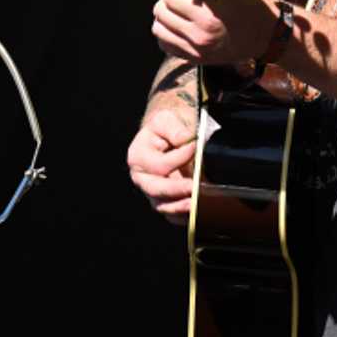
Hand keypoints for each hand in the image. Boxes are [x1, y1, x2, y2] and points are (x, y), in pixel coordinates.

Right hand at [126, 109, 197, 223]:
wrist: (168, 135)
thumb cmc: (165, 128)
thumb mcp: (166, 120)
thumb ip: (175, 129)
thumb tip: (187, 141)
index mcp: (138, 157)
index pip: (159, 164)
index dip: (179, 157)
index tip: (196, 147)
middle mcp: (142, 178)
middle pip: (156, 190)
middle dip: (176, 190)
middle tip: (194, 187)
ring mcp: (153, 193)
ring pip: (164, 206)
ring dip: (180, 207)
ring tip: (196, 203)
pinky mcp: (166, 202)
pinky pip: (173, 215)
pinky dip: (184, 216)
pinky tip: (197, 212)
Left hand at [151, 0, 277, 64]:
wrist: (270, 36)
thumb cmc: (255, 6)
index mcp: (208, 16)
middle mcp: (199, 36)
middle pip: (161, 13)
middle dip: (169, 1)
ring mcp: (197, 50)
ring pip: (159, 30)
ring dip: (165, 18)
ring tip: (180, 12)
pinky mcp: (197, 59)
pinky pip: (165, 46)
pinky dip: (167, 34)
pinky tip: (179, 26)